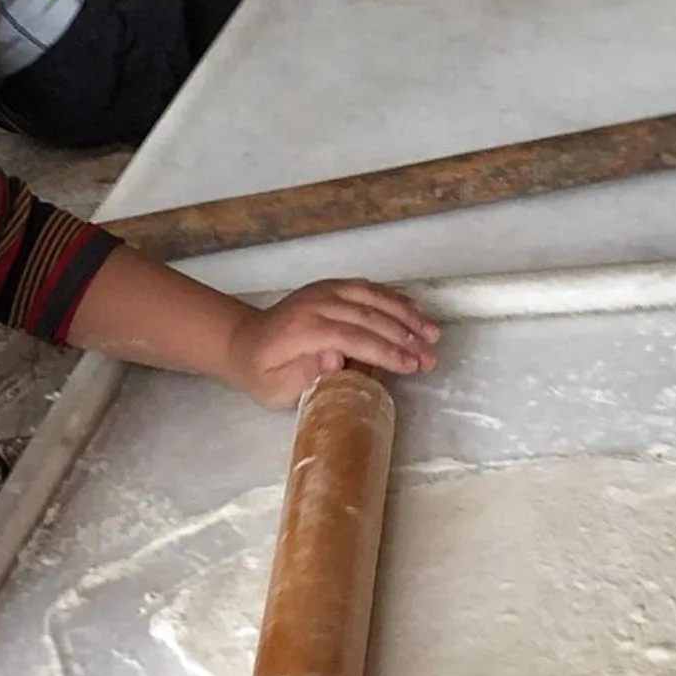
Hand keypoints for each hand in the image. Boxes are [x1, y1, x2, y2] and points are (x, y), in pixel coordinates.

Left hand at [226, 279, 437, 408]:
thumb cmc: (261, 372)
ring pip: (373, 296)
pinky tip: (415, 311)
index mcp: (303, 329)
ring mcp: (324, 291)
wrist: (242, 341)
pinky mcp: (330, 287)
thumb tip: (337, 357)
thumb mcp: (275, 387)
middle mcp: (317, 303)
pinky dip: (393, 298)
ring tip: (432, 334)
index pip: (354, 337)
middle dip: (405, 337)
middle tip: (431, 358)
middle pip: (369, 316)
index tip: (412, 366)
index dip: (386, 351)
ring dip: (406, 314)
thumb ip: (305, 373)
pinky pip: (367, 287)